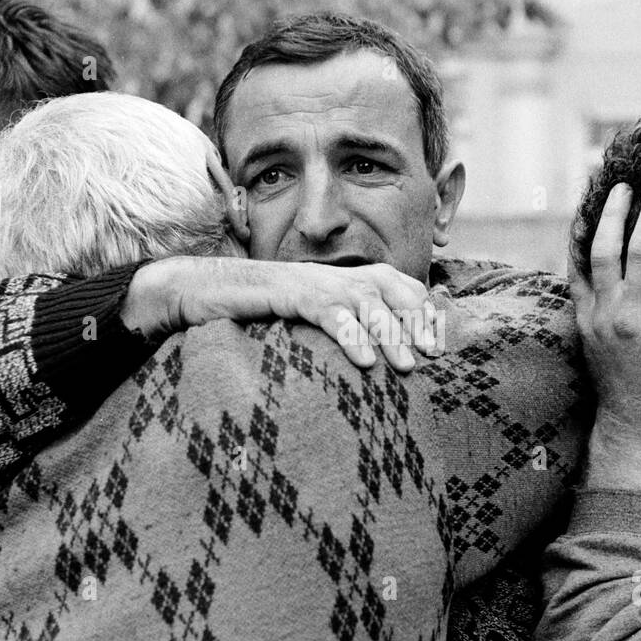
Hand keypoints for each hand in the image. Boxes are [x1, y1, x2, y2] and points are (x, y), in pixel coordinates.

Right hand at [124, 257, 437, 372]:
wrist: (201, 292)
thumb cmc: (256, 314)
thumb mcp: (307, 323)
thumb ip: (340, 331)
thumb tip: (376, 363)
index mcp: (344, 280)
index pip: (399, 286)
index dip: (423, 311)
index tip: (440, 343)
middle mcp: (333, 275)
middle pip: (391, 289)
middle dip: (416, 320)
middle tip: (432, 354)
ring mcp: (310, 281)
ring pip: (364, 300)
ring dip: (390, 333)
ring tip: (405, 366)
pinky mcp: (287, 293)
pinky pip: (327, 310)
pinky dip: (349, 334)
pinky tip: (365, 361)